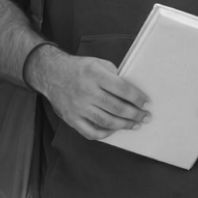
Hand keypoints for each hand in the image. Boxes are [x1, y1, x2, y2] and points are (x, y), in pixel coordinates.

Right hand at [34, 50, 149, 140]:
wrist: (51, 74)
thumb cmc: (79, 68)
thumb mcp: (97, 63)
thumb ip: (113, 75)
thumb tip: (131, 92)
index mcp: (94, 74)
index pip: (121, 88)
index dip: (137, 97)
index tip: (146, 102)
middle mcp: (86, 91)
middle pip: (116, 107)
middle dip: (135, 114)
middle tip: (146, 116)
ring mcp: (78, 107)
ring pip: (106, 122)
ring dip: (124, 125)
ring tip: (136, 125)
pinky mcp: (71, 119)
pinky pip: (91, 132)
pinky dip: (106, 134)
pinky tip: (115, 130)